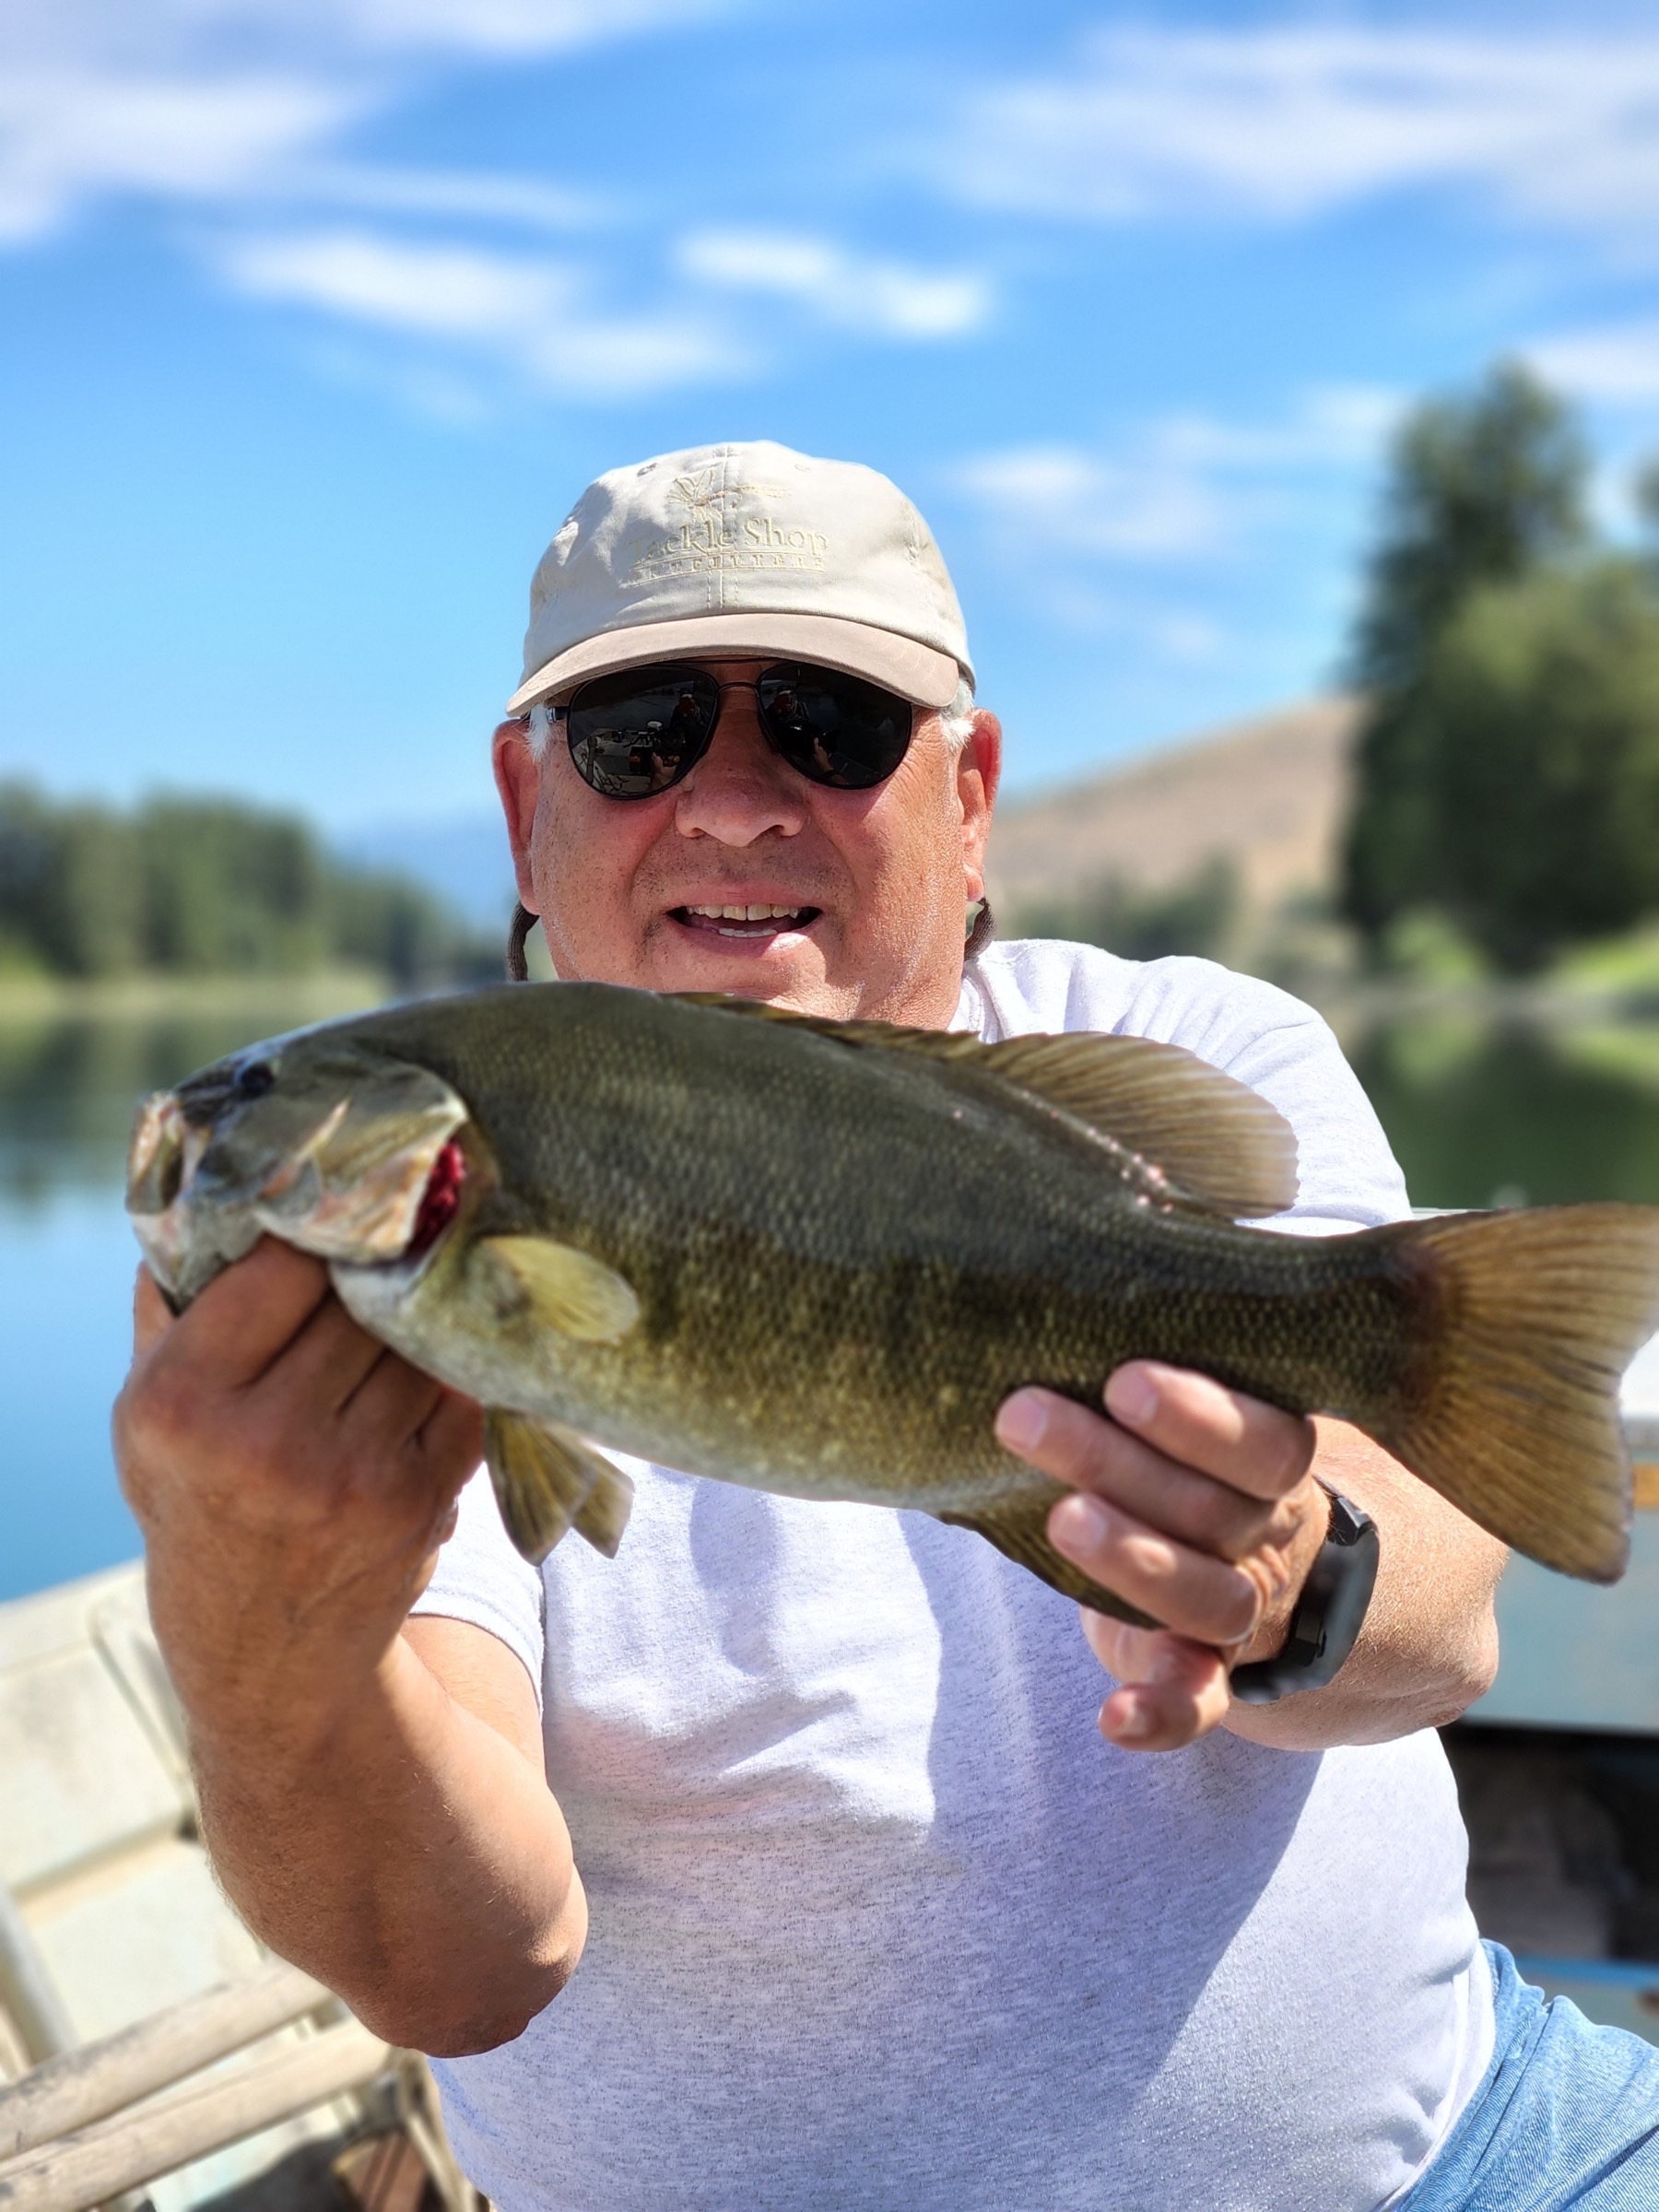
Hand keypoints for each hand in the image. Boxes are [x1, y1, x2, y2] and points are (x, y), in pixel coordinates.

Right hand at [115, 1240, 481, 1756]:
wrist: (267, 1651)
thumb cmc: (200, 1501)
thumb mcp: (147, 1414)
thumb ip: (173, 1307)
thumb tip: (220, 1190)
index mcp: (183, 1405)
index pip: (281, 1269)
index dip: (318, 1235)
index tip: (336, 1222)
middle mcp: (265, 1443)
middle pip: (359, 1300)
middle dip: (375, 1275)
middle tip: (389, 1249)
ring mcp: (352, 1476)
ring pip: (417, 1340)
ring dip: (417, 1325)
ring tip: (404, 1315)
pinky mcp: (421, 1497)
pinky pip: (458, 1391)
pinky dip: (447, 1377)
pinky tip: (423, 1378)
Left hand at [995, 1362, 1326, 1752]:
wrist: (1307, 1591)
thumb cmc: (1221, 1477)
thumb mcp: (1222, 1432)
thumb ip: (1170, 1395)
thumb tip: (1068, 1304)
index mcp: (1281, 1474)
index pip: (1265, 1445)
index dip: (1199, 1418)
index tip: (1123, 1381)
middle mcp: (1268, 1542)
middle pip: (1208, 1509)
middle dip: (1114, 1461)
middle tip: (1025, 1414)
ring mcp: (1243, 1617)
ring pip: (1207, 1599)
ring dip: (1136, 1562)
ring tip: (1062, 1520)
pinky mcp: (1206, 1676)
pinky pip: (1199, 1703)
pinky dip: (1161, 1714)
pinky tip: (1116, 1717)